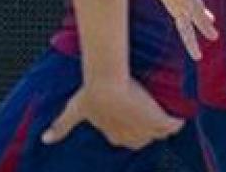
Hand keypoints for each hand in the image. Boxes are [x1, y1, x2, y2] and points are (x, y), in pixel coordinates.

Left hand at [40, 76, 182, 149]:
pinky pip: (174, 125)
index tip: (133, 117)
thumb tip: (45, 139)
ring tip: (167, 113)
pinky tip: (180, 113)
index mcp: (114, 135)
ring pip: (160, 132)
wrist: (107, 85)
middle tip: (150, 112)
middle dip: (148, 128)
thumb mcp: (74, 111)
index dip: (130, 128)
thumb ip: (61, 126)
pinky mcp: (159, 121)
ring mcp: (146, 130)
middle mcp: (130, 137)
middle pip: (144, 138)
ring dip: (163, 125)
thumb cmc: (89, 96)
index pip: (126, 139)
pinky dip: (176, 121)